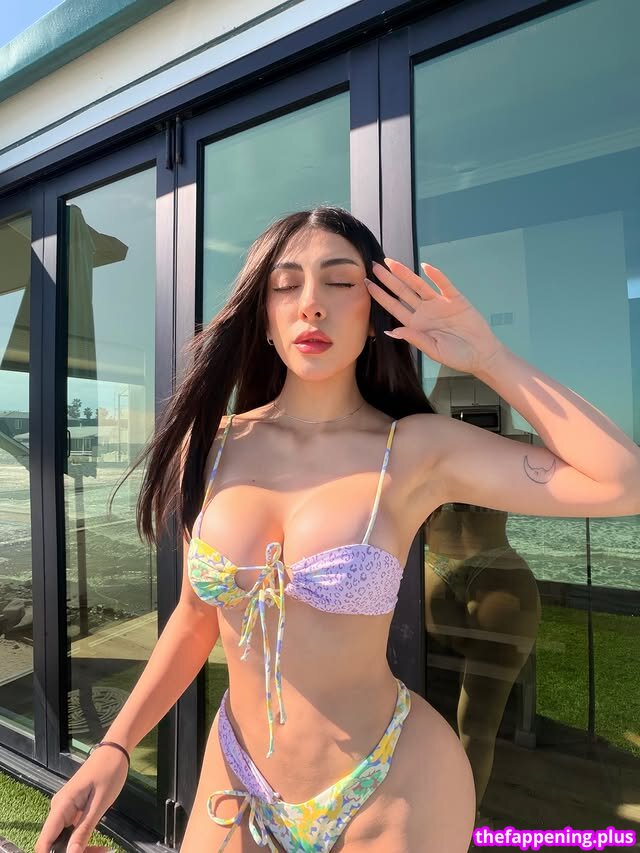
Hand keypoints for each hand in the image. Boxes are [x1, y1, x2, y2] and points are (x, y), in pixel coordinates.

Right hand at [34, 747, 127, 852]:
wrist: (115, 751)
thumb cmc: (109, 772)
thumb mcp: (99, 803)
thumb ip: (83, 830)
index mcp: (60, 806)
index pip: (43, 842)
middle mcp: (57, 809)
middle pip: (54, 844)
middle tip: (98, 852)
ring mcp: (64, 809)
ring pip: (64, 840)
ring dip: (79, 849)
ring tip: (101, 850)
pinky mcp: (72, 810)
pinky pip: (72, 832)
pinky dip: (82, 840)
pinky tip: (98, 846)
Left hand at [366, 258, 504, 375]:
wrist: (481, 354)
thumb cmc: (457, 356)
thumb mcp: (434, 350)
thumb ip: (414, 339)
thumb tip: (391, 331)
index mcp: (416, 324)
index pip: (394, 307)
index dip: (380, 296)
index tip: (367, 285)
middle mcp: (424, 311)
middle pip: (402, 292)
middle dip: (388, 279)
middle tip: (373, 266)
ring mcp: (439, 304)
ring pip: (419, 285)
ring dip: (406, 273)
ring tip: (391, 263)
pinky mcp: (456, 300)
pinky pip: (444, 285)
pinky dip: (436, 276)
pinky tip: (426, 267)